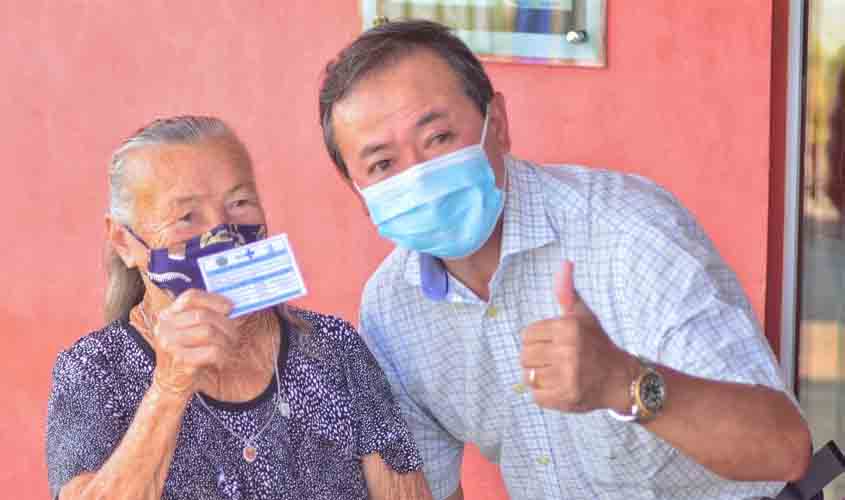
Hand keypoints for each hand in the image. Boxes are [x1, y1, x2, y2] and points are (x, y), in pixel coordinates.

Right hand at [145, 289, 236, 396]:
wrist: (170, 383)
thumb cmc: (186, 354)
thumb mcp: (188, 331)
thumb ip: (203, 316)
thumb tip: (231, 305)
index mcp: (167, 315)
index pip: (190, 297)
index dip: (213, 299)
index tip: (230, 307)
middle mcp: (164, 327)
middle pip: (202, 315)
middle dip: (225, 324)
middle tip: (235, 333)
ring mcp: (170, 344)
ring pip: (209, 332)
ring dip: (226, 340)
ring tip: (230, 346)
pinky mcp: (180, 360)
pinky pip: (212, 351)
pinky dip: (223, 355)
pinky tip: (222, 359)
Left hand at [520, 261, 636, 412]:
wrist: (622, 379)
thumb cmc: (597, 345)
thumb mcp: (584, 316)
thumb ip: (567, 292)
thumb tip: (565, 262)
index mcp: (568, 328)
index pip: (527, 335)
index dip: (537, 341)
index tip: (552, 345)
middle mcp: (568, 351)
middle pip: (525, 356)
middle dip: (536, 359)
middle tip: (555, 361)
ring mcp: (567, 376)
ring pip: (529, 376)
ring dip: (540, 377)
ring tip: (557, 374)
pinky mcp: (567, 397)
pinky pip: (536, 396)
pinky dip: (545, 394)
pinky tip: (560, 387)